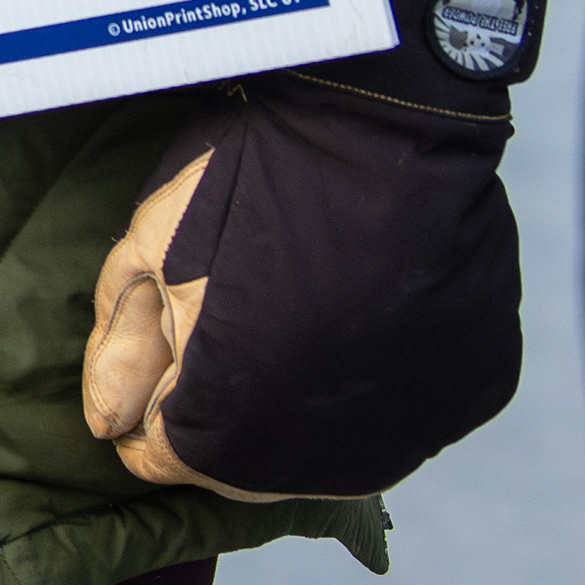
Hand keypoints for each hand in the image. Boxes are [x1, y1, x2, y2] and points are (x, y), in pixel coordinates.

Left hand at [81, 0, 535, 501]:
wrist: (383, 117)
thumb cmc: (245, 174)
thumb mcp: (150, 248)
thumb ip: (122, 350)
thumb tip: (108, 427)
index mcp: (233, 424)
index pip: (166, 461)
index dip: (149, 407)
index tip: (158, 352)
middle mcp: (329, 452)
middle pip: (251, 467)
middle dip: (220, 413)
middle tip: (225, 326)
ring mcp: (415, 427)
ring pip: (337, 452)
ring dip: (300, 410)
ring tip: (292, 321)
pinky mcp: (476, 392)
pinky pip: (413, 413)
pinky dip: (380, 383)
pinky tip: (365, 317)